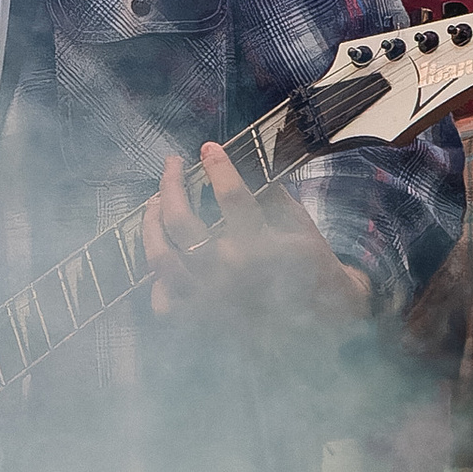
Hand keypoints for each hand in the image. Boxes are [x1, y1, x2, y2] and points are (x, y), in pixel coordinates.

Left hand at [143, 140, 370, 334]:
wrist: (321, 322)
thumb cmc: (310, 267)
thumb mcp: (300, 225)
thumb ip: (271, 193)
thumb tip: (247, 159)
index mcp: (260, 246)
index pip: (230, 195)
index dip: (217, 166)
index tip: (208, 148)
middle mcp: (229, 271)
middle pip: (180, 221)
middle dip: (170, 184)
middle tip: (172, 165)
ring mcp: (209, 298)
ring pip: (160, 257)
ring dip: (151, 223)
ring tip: (153, 204)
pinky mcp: (199, 321)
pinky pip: (161, 298)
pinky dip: (157, 277)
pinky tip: (163, 255)